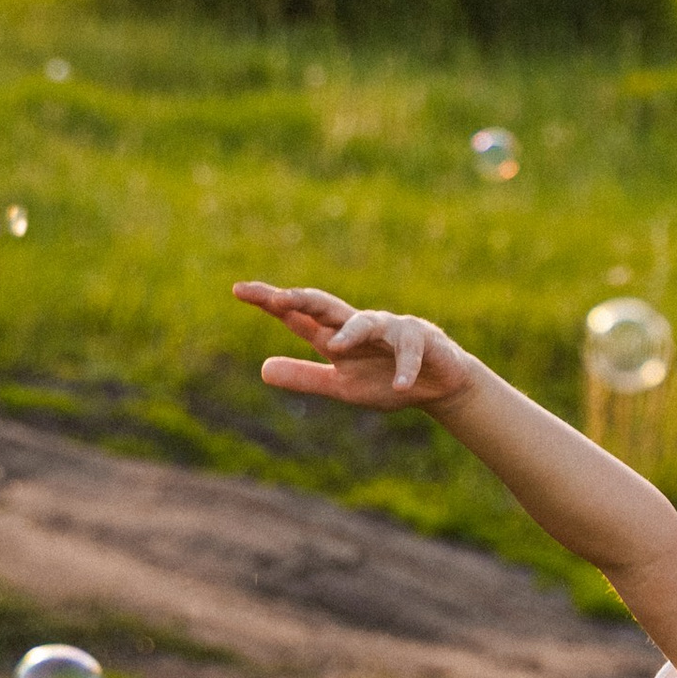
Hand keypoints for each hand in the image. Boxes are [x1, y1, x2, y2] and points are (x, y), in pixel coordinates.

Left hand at [234, 280, 475, 412]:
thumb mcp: (340, 384)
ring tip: (336, 347)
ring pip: (368, 323)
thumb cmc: (384, 379)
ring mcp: (391, 329)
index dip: (271, 301)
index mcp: (335, 335)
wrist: (437, 385)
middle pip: (326, 306)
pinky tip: (398, 387)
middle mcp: (358, 325)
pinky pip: (410, 353)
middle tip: (278, 299)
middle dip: (303, 300)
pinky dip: (404, 369)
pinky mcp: (422, 341)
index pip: (299, 315)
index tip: (238, 290)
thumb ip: (304, 377)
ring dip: (352, 333)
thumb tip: (262, 369)